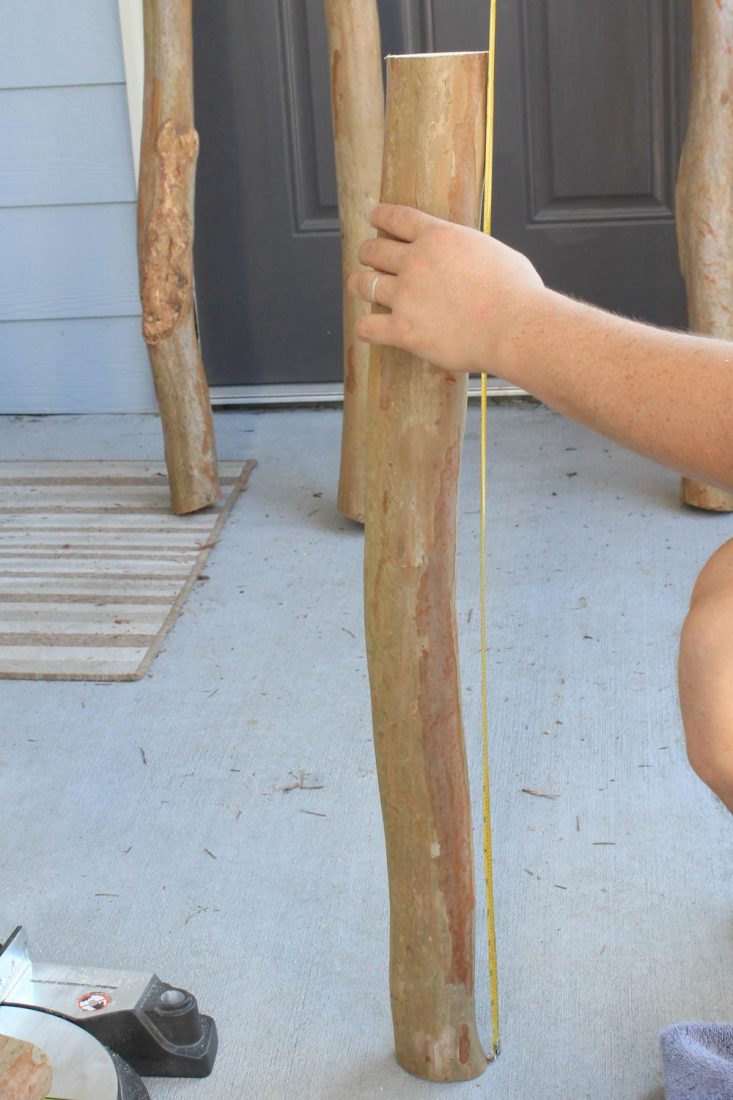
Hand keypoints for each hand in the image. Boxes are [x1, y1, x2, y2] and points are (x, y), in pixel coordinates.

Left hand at [347, 203, 544, 377]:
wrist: (513, 326)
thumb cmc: (517, 291)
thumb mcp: (493, 251)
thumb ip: (469, 251)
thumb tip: (470, 260)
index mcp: (438, 236)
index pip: (397, 218)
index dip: (380, 216)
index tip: (373, 216)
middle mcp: (415, 262)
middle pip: (373, 250)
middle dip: (369, 252)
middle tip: (370, 259)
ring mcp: (405, 296)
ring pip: (363, 284)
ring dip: (360, 284)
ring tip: (361, 287)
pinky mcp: (404, 330)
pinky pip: (368, 327)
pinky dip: (366, 328)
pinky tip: (370, 329)